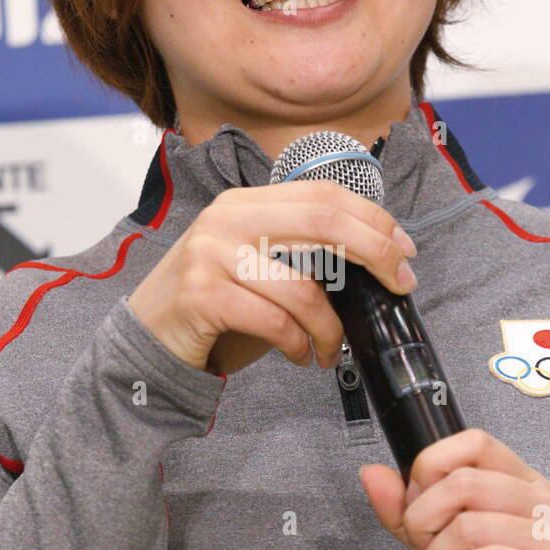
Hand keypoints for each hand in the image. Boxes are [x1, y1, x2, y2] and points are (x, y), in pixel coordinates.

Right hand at [126, 179, 417, 375]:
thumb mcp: (257, 266)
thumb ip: (300, 254)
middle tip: (400, 285)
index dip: (372, 217)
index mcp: (246, 202)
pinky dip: (297, 345)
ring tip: (330, 350)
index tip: (403, 249)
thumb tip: (374, 263)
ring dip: (330, 328)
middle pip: (324, 221)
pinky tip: (299, 355)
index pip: (322, 194)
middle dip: (375, 252)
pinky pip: (275, 321)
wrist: (146, 340)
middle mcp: (228, 218)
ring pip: (303, 287)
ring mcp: (211, 253)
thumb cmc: (213, 308)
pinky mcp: (202, 294)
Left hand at [359, 428, 549, 549]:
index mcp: (522, 482)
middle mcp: (545, 502)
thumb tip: (372, 473)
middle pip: (463, 483)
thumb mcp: (439, 545)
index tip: (417, 503)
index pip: (475, 443)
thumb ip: (406, 510)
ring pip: (468, 526)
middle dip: (423, 522)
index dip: (432, 467)